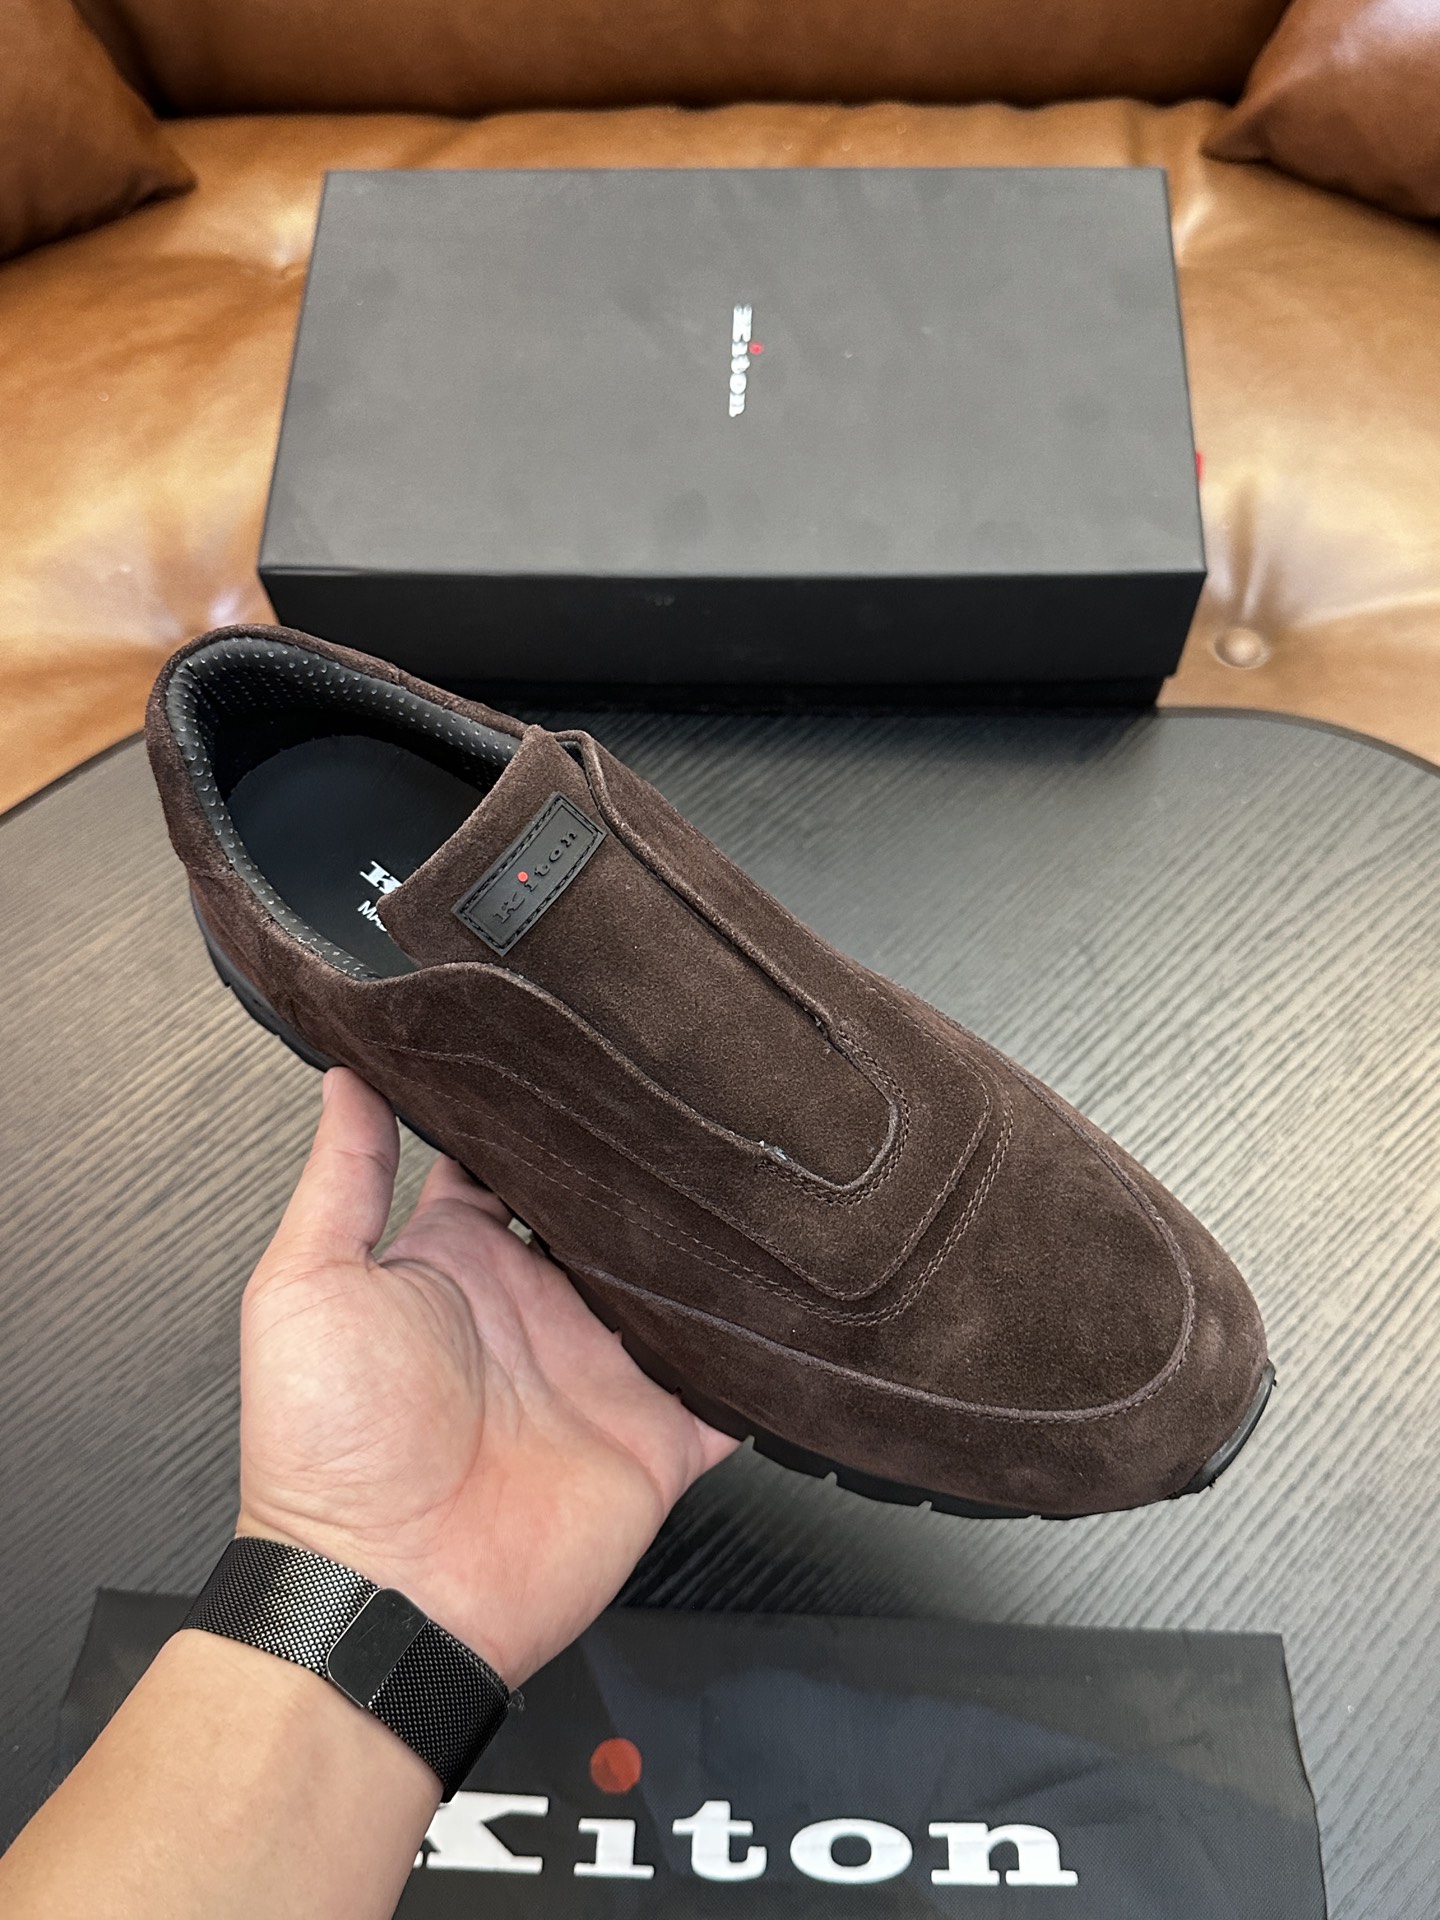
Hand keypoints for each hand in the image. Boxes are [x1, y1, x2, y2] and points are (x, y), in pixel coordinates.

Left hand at [237, 1067, 735, 1684]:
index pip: (512, 1167)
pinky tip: (793, 1303)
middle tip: (692, 1095)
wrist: (387, 1596)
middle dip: (645, 1168)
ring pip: (677, 1288)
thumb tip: (348, 1076)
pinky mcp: (655, 1436)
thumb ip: (342, 1180)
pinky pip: (730, 1389)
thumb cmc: (326, 1450)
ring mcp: (600, 1371)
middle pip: (607, 1217)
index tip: (584, 1052)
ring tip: (760, 1173)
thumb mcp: (307, 1286)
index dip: (542, 1117)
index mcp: (460, 1265)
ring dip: (709, 1249)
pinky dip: (764, 1358)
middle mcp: (537, 1309)